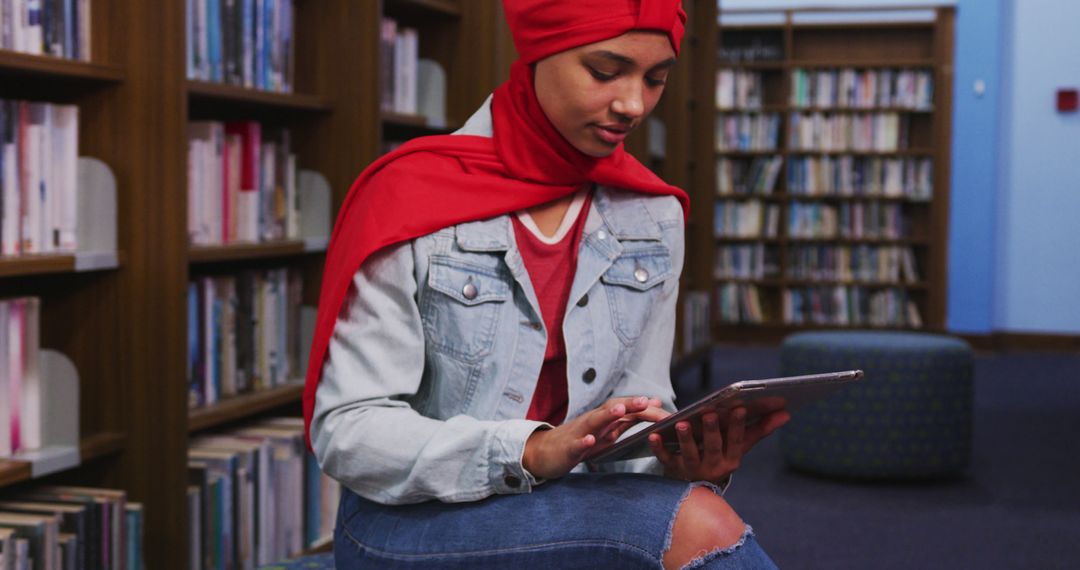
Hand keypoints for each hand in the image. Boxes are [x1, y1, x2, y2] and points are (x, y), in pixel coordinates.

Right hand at [523, 396, 666, 479]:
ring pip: (593, 421)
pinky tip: (591, 440)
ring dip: (606, 415)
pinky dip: (584, 441)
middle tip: (646, 401)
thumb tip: (653, 402)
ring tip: (619, 410)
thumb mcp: (606, 429)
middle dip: (629, 404)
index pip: (628, 411)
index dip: (648, 411)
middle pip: (612, 409)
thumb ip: (629, 418)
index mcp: (604, 420)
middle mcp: (593, 422)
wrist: (543, 453)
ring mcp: (579, 434)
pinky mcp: (567, 449)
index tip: (669, 413)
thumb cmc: (579, 441)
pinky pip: (576, 444)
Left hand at [649, 406, 790, 482]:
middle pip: (712, 447)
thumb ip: (760, 429)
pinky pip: (665, 459)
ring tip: (681, 423)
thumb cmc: (721, 457)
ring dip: (685, 439)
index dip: (738, 426)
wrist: (696, 488)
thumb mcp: (740, 447)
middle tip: (710, 414)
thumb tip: (786, 413)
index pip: (736, 441)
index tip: (739, 408)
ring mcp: (692, 469)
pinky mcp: (672, 469)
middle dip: (712, 431)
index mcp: (731, 459)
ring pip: (688, 454)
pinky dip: (659, 448)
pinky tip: (653, 435)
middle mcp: (713, 466)